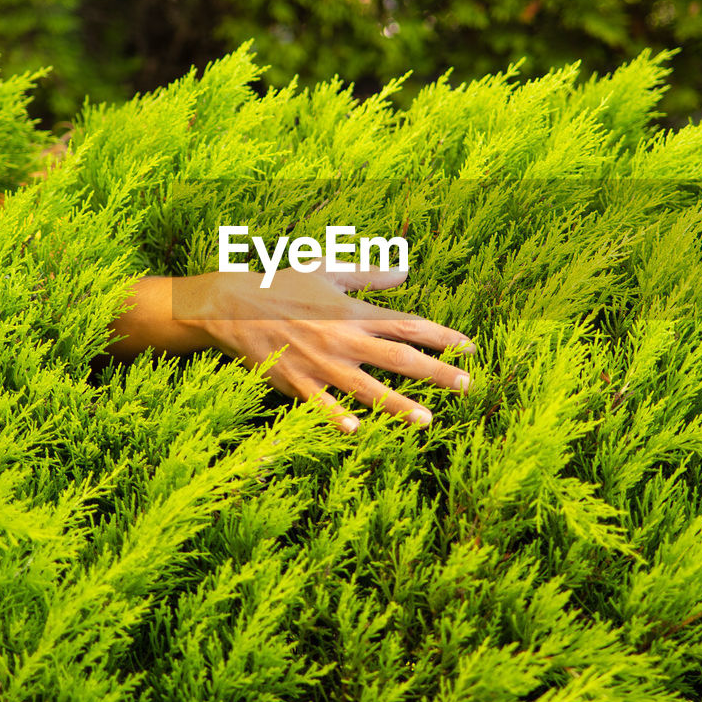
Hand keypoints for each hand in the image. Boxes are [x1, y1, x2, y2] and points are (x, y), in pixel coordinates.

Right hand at [174, 265, 472, 431]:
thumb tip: (405, 273)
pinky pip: (320, 404)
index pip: (407, 324)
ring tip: (427, 420)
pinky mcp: (295, 382)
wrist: (232, 305)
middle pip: (399, 357)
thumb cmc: (281, 285)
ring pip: (366, 388)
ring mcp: (320, 364)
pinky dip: (336, 417)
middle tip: (466, 384)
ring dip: (398, 405)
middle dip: (436, 372)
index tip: (469, 346)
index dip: (441, 335)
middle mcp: (342, 339)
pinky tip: (356, 431)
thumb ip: (368, 274)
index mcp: (353, 312)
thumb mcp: (326, 270)